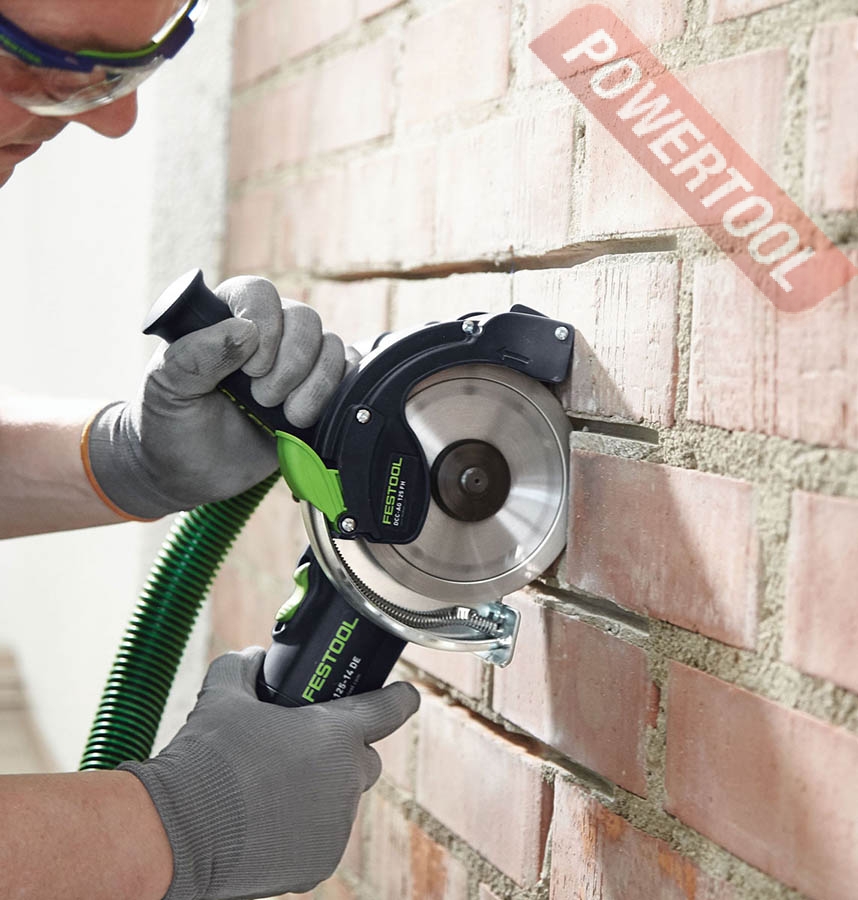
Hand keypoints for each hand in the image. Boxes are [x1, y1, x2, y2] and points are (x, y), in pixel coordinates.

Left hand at [85, 276, 345, 518]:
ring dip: (314, 384)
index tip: (250, 369)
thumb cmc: (171, 424)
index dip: (265, 325)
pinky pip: (347, 373)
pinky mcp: (318, 391)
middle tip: (262, 399)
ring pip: (331, 346)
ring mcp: (296, 363)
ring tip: (286, 416)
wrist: (191, 474)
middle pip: (305, 319)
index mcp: (225, 318)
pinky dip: (334, 393)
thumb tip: (247, 331)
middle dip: (291, 363)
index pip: (259, 294)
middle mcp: (267, 334)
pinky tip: (306, 416)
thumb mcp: (167, 388)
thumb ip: (195, 356)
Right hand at [120, 648, 419, 899]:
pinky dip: (304, 827)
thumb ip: (245, 667)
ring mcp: (336, 825)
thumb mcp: (224, 695)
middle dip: (347, 749)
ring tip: (274, 785)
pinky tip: (268, 818)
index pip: (390, 709)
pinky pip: (322, 836)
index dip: (399, 698)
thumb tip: (253, 657)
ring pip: (342, 798)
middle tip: (309, 745)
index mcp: (336, 734)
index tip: (405, 695)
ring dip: (322, 789)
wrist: (179, 831)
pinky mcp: (319, 863)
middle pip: (367, 757)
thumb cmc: (207, 758)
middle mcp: (347, 780)